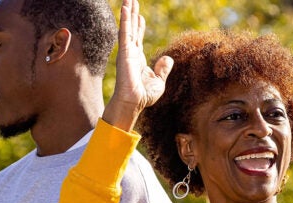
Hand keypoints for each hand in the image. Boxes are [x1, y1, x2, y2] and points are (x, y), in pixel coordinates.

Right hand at [102, 0, 172, 131]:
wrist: (134, 102)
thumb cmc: (144, 96)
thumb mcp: (159, 81)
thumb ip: (163, 69)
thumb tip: (168, 59)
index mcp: (137, 58)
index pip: (138, 37)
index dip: (138, 25)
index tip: (139, 15)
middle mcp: (130, 52)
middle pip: (132, 28)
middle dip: (132, 14)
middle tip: (131, 0)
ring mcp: (126, 51)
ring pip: (127, 27)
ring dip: (127, 12)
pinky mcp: (124, 52)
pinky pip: (124, 32)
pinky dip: (124, 20)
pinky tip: (125, 8)